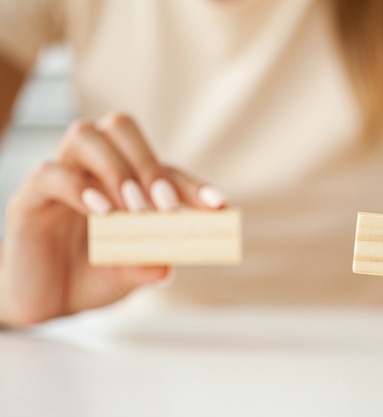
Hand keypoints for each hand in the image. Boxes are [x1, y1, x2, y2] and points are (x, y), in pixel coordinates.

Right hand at [0, 113, 226, 326]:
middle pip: (120, 127)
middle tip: (165, 206)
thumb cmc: (92, 278)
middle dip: (149, 163)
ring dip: (116, 170)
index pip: (164, 169)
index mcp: (128, 182)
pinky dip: (79, 189)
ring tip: (132, 210)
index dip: (193, 185)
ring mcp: (63, 177)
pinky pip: (51, 173)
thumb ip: (147, 268)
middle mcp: (95, 170)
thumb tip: (165, 267)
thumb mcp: (128, 276)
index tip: (219, 205)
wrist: (45, 302)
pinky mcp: (31, 197)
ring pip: (85, 136)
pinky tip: (100, 213)